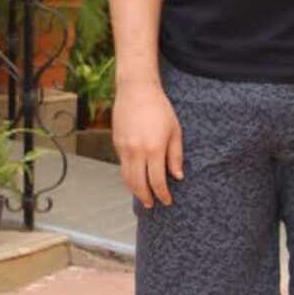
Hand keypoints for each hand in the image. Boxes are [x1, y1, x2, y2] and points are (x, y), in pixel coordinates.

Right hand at [113, 78, 183, 207]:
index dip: (162, 194)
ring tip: (143, 197)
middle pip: (138, 184)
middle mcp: (136, 151)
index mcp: (153, 148)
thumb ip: (175, 155)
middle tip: (152, 204)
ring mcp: (123, 147)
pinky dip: (129, 176)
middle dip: (146, 197)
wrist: (136, 90)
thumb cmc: (159, 108)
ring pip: (126, 177)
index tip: (167, 201)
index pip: (156, 181)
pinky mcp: (116, 143)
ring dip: (134, 190)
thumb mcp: (175, 131)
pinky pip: (122, 165)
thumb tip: (177, 176)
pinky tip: (136, 178)